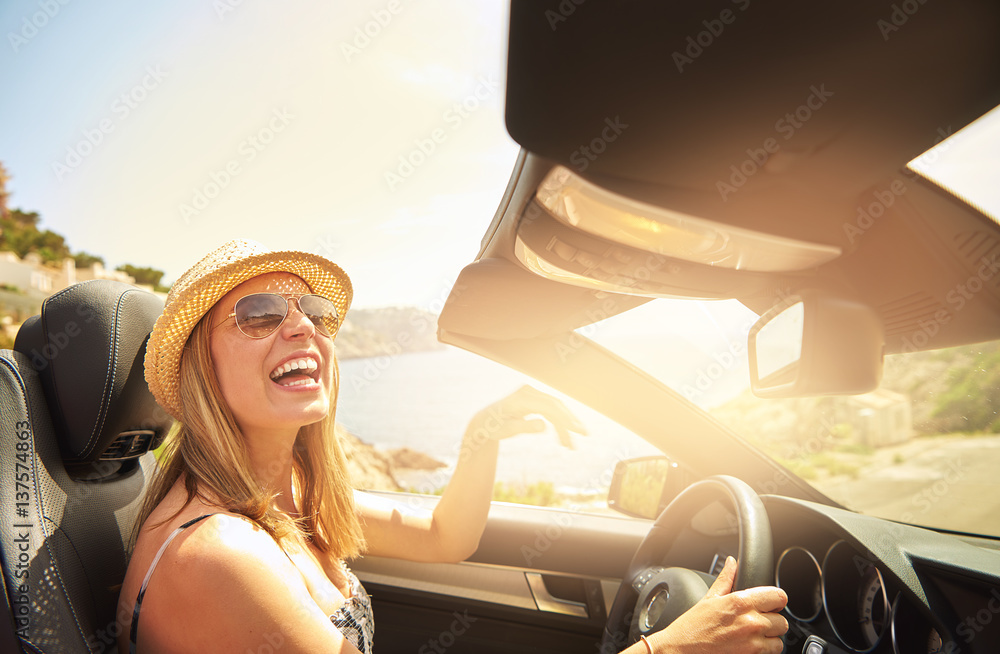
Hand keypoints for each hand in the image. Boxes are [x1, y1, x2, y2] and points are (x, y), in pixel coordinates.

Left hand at [466, 385, 586, 448]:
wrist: (484, 421)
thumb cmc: (493, 426)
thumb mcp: (506, 430)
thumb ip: (524, 427)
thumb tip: (544, 426)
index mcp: (522, 397)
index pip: (549, 406)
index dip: (564, 418)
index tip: (576, 430)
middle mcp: (529, 392)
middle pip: (556, 405)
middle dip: (570, 421)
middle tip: (585, 434)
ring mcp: (532, 395)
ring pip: (556, 409)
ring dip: (565, 426)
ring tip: (572, 446)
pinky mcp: (535, 401)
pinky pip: (551, 412)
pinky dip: (558, 425)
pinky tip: (563, 439)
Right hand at [648, 557, 787, 653]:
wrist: (682, 650)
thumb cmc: (693, 627)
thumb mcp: (709, 598)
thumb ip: (726, 579)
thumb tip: (732, 562)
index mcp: (741, 602)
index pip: (779, 597)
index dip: (775, 600)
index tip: (769, 604)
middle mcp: (751, 622)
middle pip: (782, 621)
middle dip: (771, 621)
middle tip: (756, 622)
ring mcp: (753, 643)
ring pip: (779, 641)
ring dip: (769, 639)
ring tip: (753, 636)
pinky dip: (764, 651)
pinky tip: (750, 646)